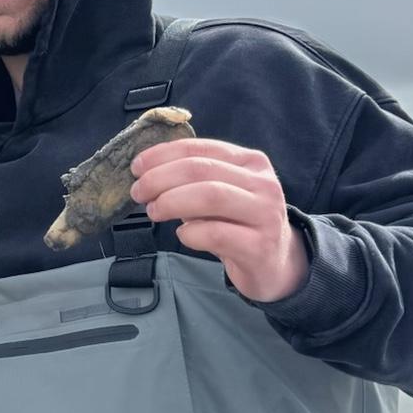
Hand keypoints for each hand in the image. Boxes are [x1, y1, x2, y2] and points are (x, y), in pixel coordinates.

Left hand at [127, 138, 309, 302]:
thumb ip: (193, 179)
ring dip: (171, 201)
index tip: (137, 166)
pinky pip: (215, 233)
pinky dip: (190, 233)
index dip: (163, 154)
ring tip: (153, 210)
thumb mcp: (220, 193)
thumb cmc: (238, 224)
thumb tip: (146, 172)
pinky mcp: (260, 246)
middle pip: (202, 169)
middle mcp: (263, 183)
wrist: (276, 264)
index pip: (200, 148)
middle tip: (138, 193)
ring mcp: (265, 214)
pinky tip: (182, 234)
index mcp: (251, 162)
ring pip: (210, 196)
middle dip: (160, 178)